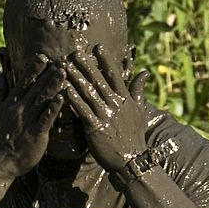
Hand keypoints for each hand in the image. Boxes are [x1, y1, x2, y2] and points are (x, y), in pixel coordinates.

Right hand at [0, 56, 64, 177]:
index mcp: (11, 102)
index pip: (24, 81)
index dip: (34, 68)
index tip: (44, 56)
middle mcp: (19, 109)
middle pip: (36, 87)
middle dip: (49, 73)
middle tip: (62, 60)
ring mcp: (28, 121)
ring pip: (42, 99)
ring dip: (54, 84)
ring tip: (64, 72)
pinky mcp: (36, 134)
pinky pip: (47, 119)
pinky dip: (54, 108)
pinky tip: (62, 97)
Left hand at [63, 45, 148, 171]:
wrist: (132, 161)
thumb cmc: (135, 136)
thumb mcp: (140, 111)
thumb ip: (139, 90)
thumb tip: (144, 72)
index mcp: (124, 99)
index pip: (114, 75)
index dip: (105, 61)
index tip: (97, 47)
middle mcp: (114, 104)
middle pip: (98, 81)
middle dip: (86, 66)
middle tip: (74, 52)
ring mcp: (104, 115)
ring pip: (88, 93)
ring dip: (75, 79)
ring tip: (64, 67)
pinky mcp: (95, 128)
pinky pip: (82, 111)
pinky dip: (73, 100)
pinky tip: (64, 90)